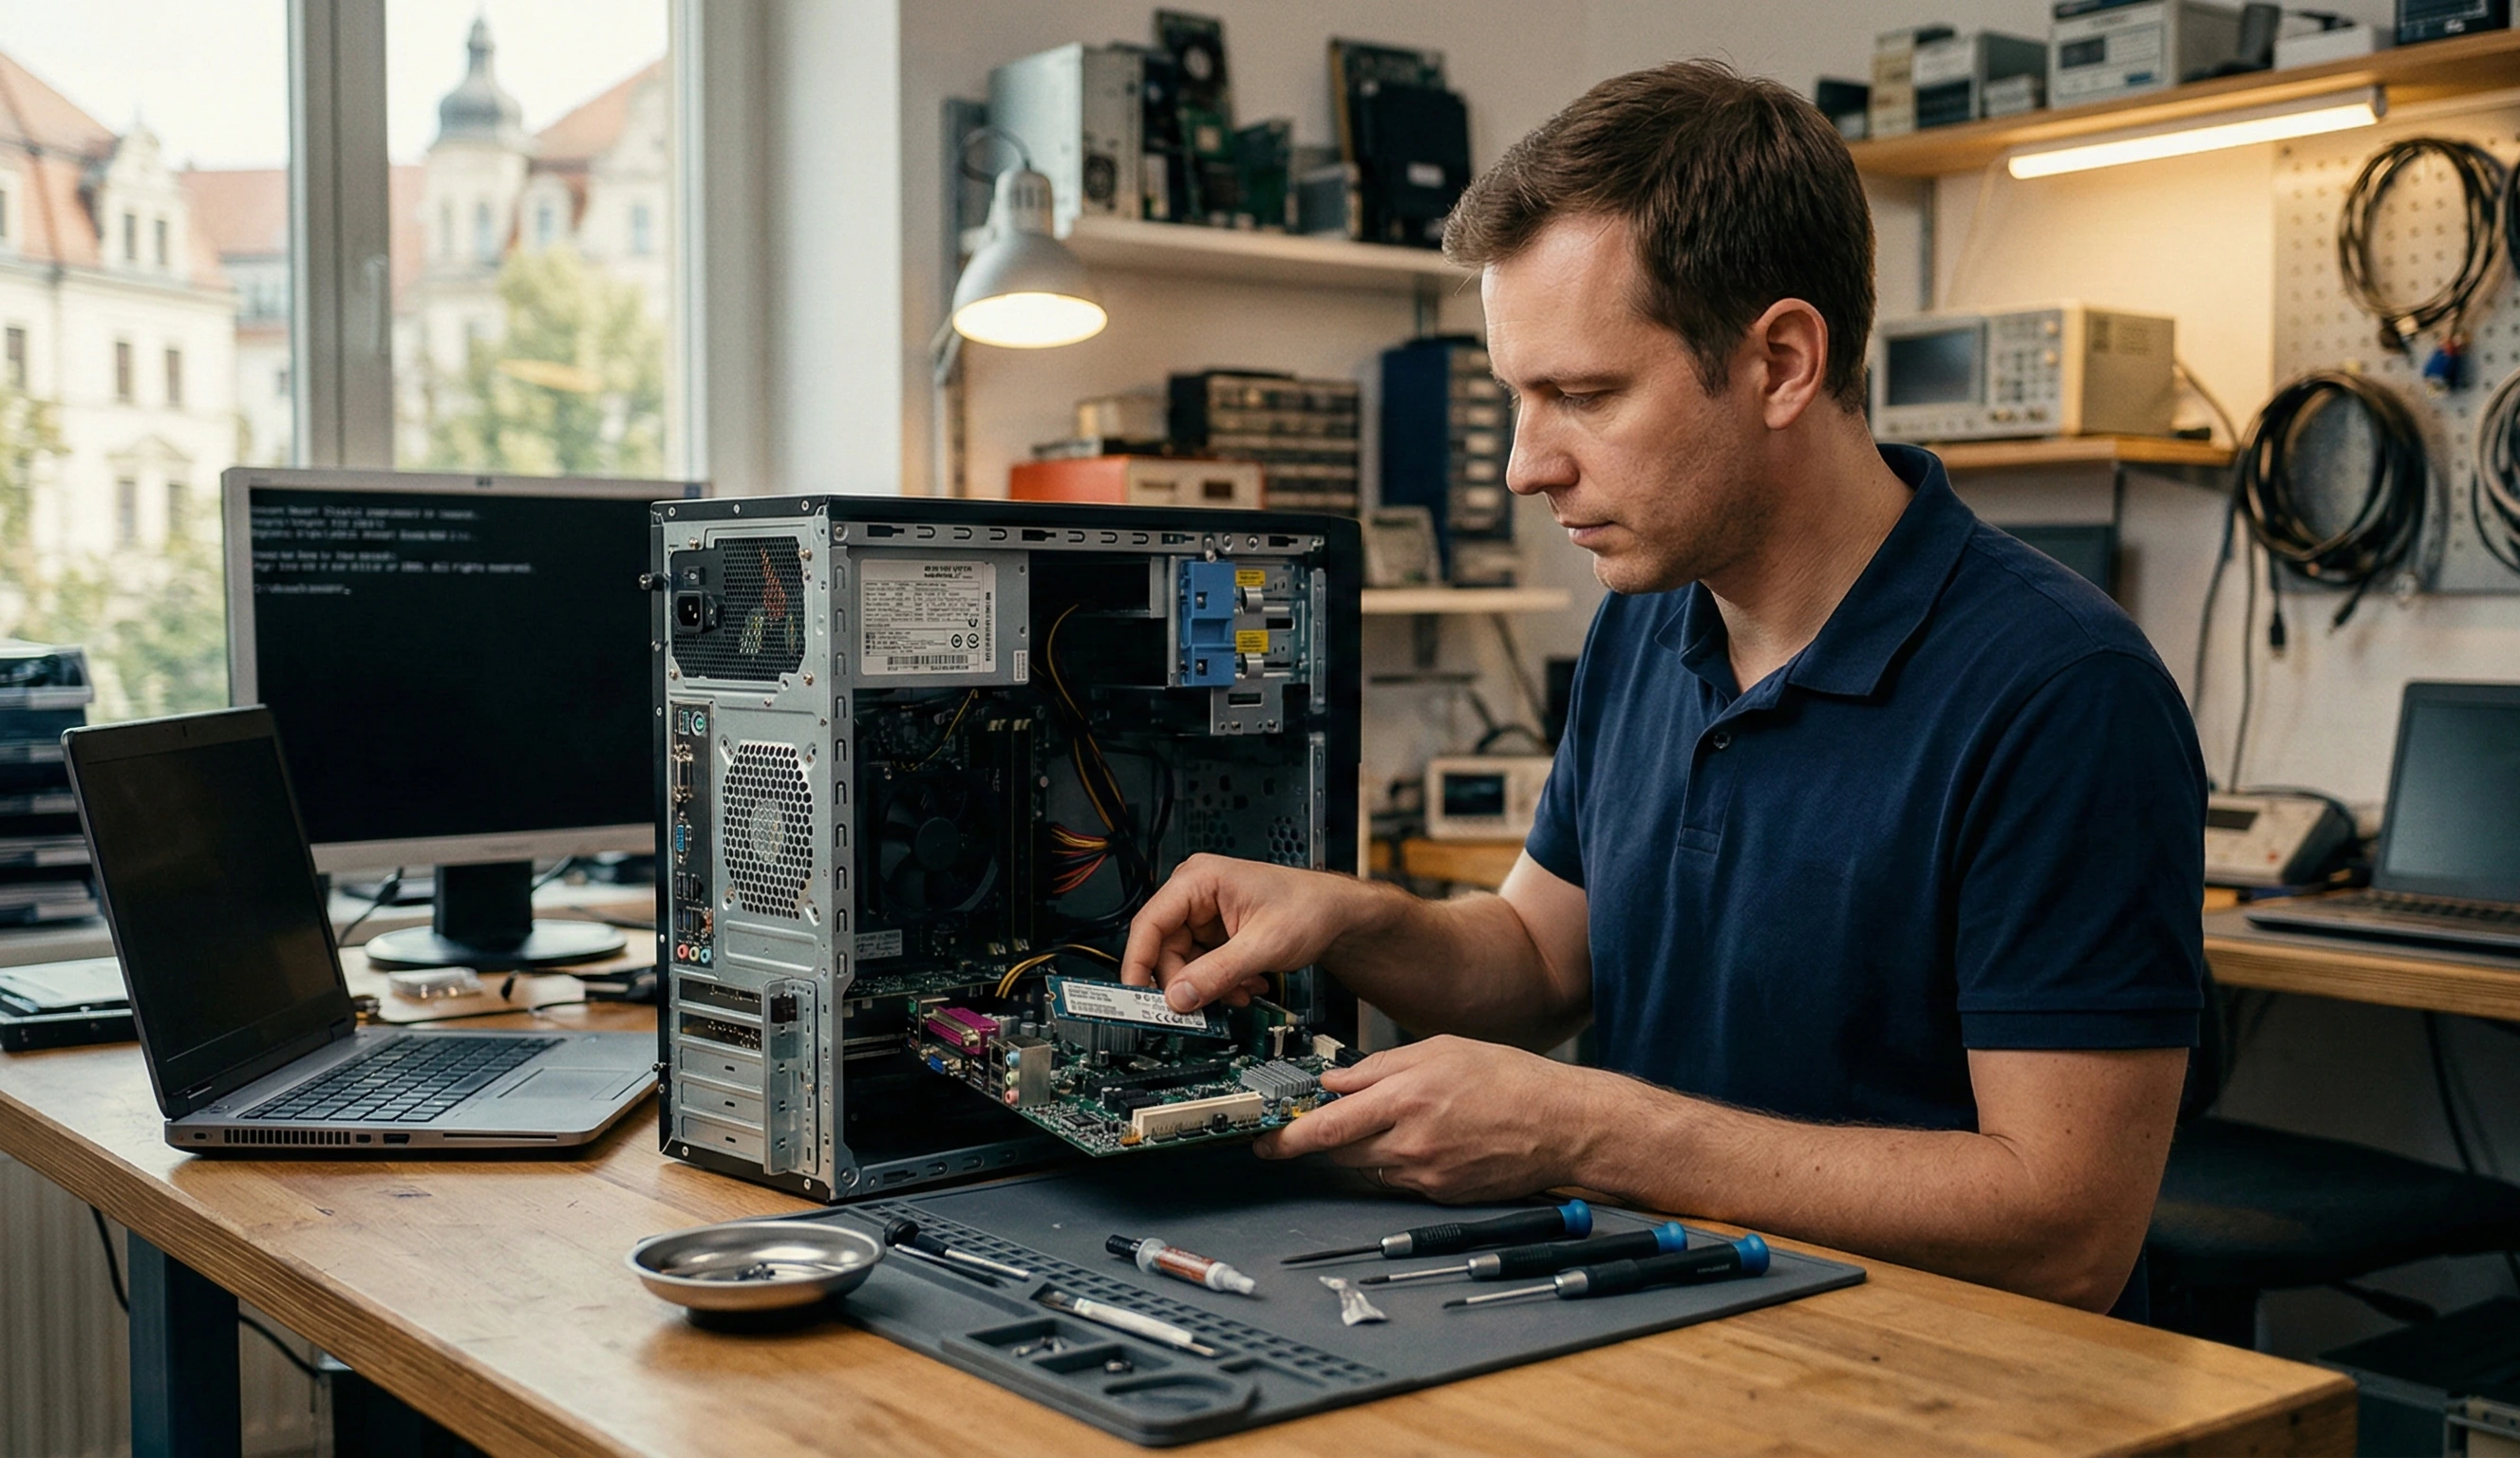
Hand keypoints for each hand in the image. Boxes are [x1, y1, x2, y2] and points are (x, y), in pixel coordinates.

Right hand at [1121, 854, 1374, 1011]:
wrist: (1338, 915)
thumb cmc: (1309, 908)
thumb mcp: (1262, 945)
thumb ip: (1217, 974)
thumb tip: (1178, 999)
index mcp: (1198, 880)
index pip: (1150, 924)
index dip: (1138, 963)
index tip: (1136, 998)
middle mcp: (1195, 895)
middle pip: (1165, 950)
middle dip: (1187, 983)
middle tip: (1201, 1009)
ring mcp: (1205, 916)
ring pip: (1184, 964)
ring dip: (1209, 987)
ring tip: (1242, 992)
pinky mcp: (1216, 935)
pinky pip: (1202, 968)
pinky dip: (1221, 984)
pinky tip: (1248, 985)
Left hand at [1256, 1036, 1615, 1202]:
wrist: (1564, 1125)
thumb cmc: (1511, 1080)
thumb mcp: (1441, 1050)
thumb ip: (1381, 1066)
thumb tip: (1336, 1080)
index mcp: (1406, 1099)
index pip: (1328, 1126)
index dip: (1287, 1138)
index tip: (1262, 1141)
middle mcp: (1411, 1143)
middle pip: (1339, 1153)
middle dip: (1315, 1145)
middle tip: (1298, 1135)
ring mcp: (1426, 1175)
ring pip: (1368, 1167)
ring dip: (1360, 1150)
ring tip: (1386, 1125)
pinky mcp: (1442, 1195)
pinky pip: (1400, 1180)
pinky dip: (1397, 1162)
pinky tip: (1422, 1141)